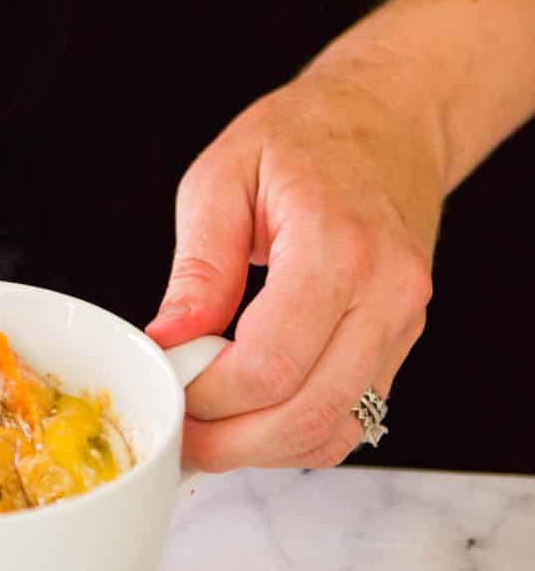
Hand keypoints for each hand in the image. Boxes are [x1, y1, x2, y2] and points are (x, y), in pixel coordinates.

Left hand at [144, 53, 444, 468]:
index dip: (208, 398)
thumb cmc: (303, 138)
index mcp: (336, 246)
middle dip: (231, 442)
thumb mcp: (222, 178)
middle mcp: (386, 293)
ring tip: (208, 432)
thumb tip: (166, 342)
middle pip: (307, 413)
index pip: (270, 365)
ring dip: (264, 449)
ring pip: (337, 430)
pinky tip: (252, 419)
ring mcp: (404, 322)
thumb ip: (198, 269)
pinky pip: (354, 417)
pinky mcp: (403, 340)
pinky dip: (298, 434)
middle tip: (178, 435)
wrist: (386, 120)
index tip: (167, 389)